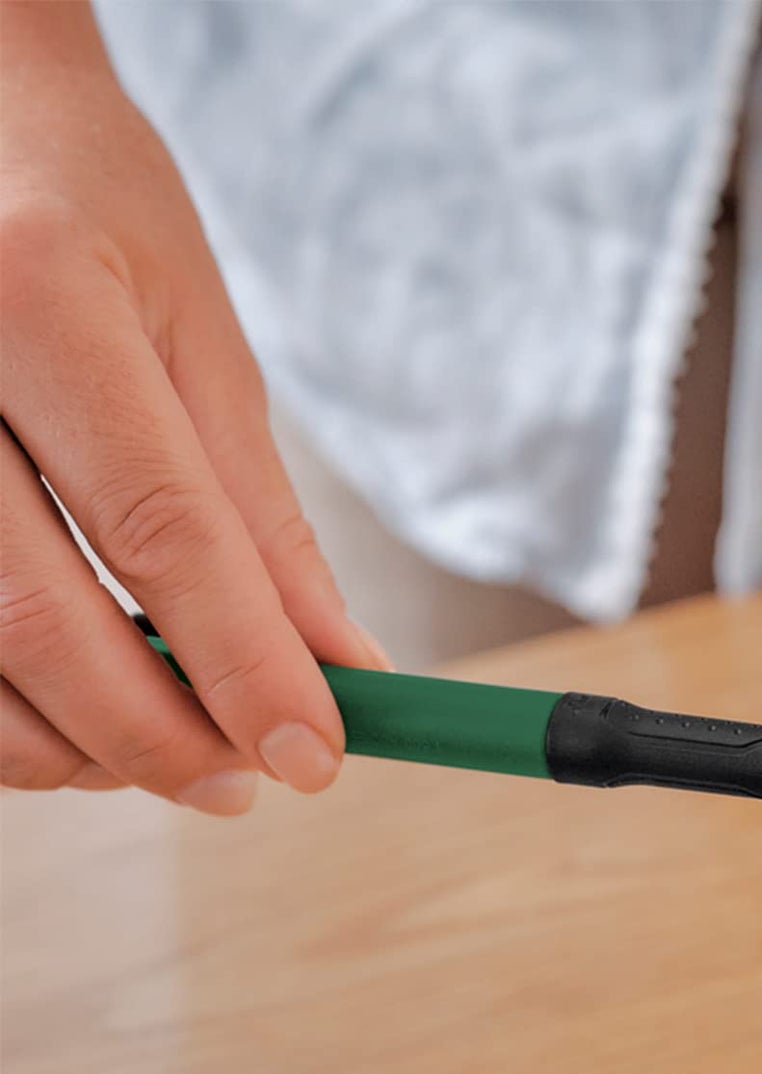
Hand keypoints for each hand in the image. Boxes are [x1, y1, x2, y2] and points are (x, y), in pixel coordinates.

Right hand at [0, 2, 387, 813]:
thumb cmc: (93, 217)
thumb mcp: (197, 345)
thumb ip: (260, 519)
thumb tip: (341, 665)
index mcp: (39, 304)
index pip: (160, 531)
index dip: (245, 664)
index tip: (316, 755)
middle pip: (40, 619)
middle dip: (162, 733)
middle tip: (246, 780)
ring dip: (80, 746)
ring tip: (178, 752)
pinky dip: (9, 718)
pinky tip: (80, 719)